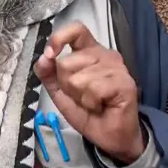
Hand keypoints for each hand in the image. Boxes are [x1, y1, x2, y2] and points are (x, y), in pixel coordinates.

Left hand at [34, 22, 144, 163]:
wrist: (110, 137)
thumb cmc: (89, 112)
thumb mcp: (60, 93)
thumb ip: (48, 74)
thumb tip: (43, 58)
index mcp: (89, 52)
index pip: (76, 30)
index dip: (59, 38)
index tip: (51, 54)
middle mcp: (104, 54)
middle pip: (67, 62)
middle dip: (67, 85)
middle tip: (82, 96)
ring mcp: (116, 67)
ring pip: (79, 78)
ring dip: (80, 96)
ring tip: (93, 102)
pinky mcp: (124, 82)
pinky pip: (93, 88)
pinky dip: (91, 102)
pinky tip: (101, 105)